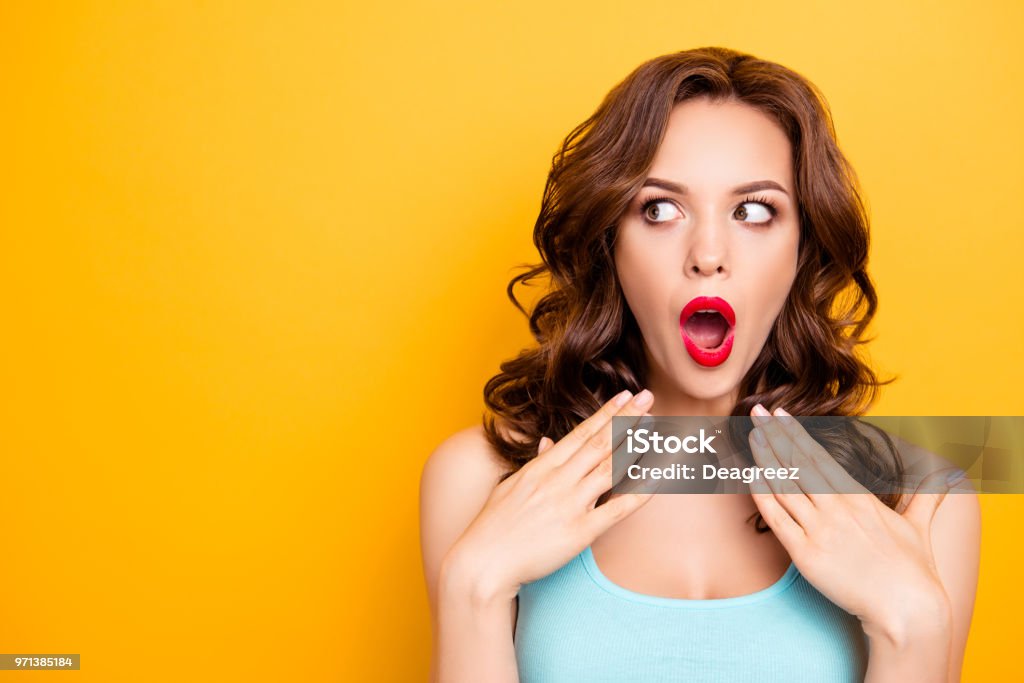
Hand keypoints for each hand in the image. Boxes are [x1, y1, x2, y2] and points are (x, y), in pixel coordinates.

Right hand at [444, 389, 657, 604]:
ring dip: (636, 447)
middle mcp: (558, 481)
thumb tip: (547, 442)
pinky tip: (657, 480)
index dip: (606, 413)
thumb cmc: (494, 527)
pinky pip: (616, 510)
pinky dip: (638, 494)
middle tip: (648, 398)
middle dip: (626, 419)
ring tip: (656, 429)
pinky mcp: (579, 532)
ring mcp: (569, 505)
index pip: (581, 433)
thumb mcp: (512, 486)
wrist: (482, 563)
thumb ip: (535, 464)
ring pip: (611, 469)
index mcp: (542, 468)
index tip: (625, 396)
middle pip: (600, 443)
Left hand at [747, 404, 955, 644]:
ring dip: (766, 460)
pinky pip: (777, 520)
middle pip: (800, 464)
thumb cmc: (914, 572)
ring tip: (751, 437)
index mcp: (860, 499)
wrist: (908, 610)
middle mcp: (838, 509)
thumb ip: (925, 496)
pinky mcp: (806, 555)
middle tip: (757, 412)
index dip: (797, 434)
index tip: (780, 414)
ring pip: (785, 487)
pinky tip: (750, 478)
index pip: (821, 457)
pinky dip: (762, 496)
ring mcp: (821, 530)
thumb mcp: (920, 525)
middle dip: (776, 436)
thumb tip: (947, 474)